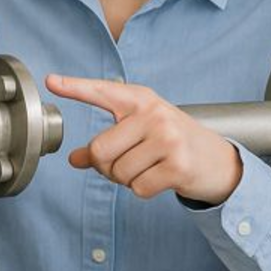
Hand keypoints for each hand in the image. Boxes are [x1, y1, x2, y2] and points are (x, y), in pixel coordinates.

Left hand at [46, 74, 241, 203]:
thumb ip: (107, 140)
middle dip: (106, 167)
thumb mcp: (140, 132)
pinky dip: (144, 189)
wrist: (219, 159)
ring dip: (127, 179)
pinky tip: (161, 177)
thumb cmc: (173, 141)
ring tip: (148, 167)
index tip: (51, 81)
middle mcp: (153, 114)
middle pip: (100, 151)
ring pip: (118, 173)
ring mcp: (167, 139)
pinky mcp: (178, 165)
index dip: (74, 87)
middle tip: (127, 163)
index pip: (101, 91)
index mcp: (140, 99)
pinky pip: (137, 188)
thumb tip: (75, 159)